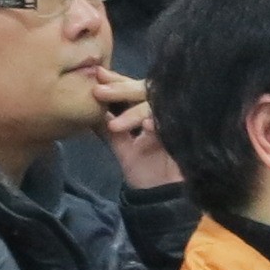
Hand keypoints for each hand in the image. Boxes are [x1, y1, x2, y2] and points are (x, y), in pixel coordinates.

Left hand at [94, 69, 178, 187]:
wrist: (163, 195)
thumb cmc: (144, 169)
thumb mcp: (120, 146)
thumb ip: (106, 128)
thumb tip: (86, 111)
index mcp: (147, 110)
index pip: (132, 88)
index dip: (117, 80)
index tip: (98, 74)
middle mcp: (161, 110)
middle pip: (144, 91)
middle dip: (121, 89)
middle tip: (99, 91)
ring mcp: (174, 120)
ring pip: (155, 107)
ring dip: (134, 113)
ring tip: (115, 125)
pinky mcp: (184, 135)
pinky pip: (171, 127)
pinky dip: (159, 126)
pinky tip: (148, 126)